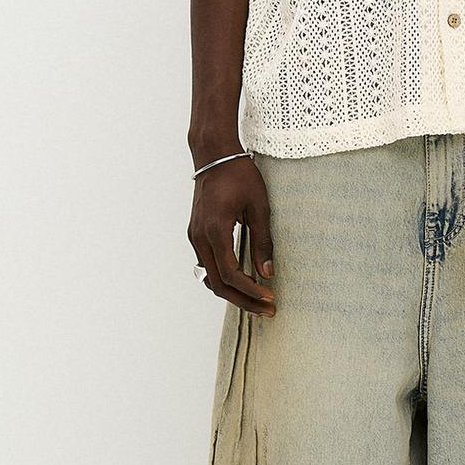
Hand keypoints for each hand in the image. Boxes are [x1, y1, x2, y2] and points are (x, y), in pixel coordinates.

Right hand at [189, 156, 275, 313]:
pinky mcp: (196, 233)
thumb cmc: (239, 175)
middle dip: (243, 300)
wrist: (214, 154)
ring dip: (232, 292)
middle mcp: (199, 237)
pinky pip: (207, 265)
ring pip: (209, 277)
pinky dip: (223, 278)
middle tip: (267, 310)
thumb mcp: (259, 206)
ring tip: (257, 301)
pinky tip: (242, 282)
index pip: (231, 274)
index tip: (270, 297)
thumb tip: (267, 272)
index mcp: (215, 230)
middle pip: (218, 283)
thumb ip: (263, 241)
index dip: (251, 290)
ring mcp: (194, 236)